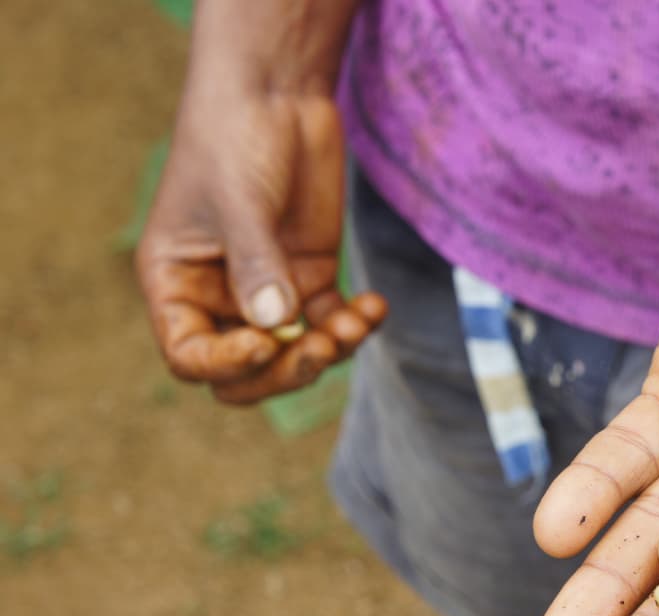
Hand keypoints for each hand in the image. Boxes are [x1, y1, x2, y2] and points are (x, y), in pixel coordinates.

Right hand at [136, 86, 384, 403]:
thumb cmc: (233, 139)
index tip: (263, 343)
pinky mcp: (311, 277)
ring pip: (295, 353)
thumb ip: (256, 264)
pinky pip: (332, 323)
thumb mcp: (238, 201)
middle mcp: (218, 297)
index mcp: (176, 284)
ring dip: (328, 349)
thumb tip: (275, 325)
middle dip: (284, 370)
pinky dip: (355, 325)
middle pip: (246, 371)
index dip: (225, 365)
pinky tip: (375, 306)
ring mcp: (268, 291)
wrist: (276, 93)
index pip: (190, 355)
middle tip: (319, 349)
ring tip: (355, 323)